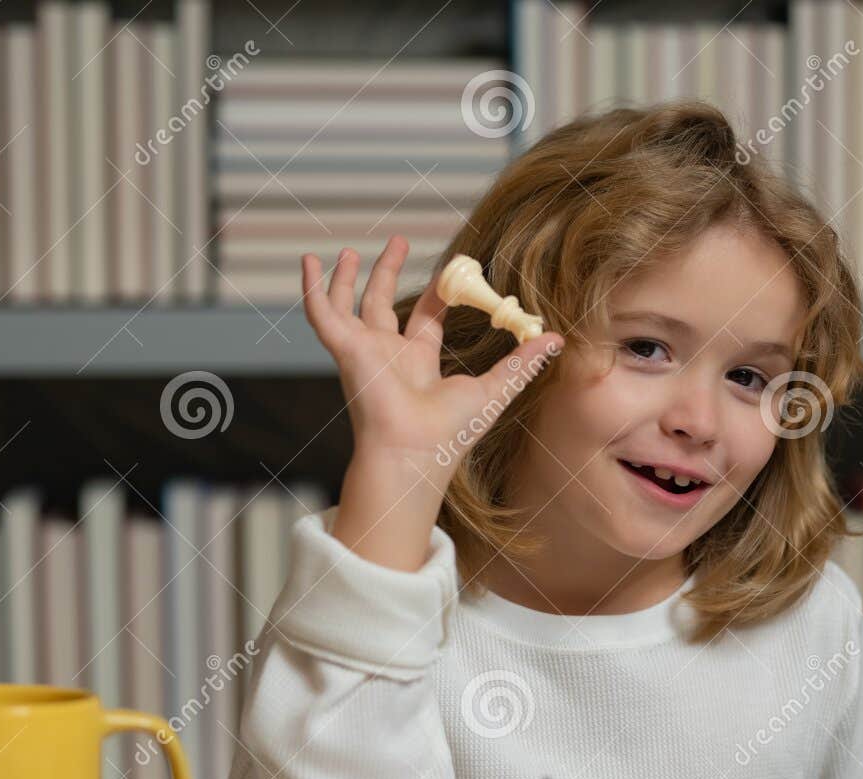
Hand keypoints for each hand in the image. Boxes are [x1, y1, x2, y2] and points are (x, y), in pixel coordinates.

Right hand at [301, 239, 563, 484]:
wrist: (416, 452)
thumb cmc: (451, 432)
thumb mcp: (495, 388)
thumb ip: (523, 362)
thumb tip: (556, 338)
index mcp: (419, 364)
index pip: (426, 319)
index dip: (437, 294)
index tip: (451, 271)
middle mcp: (388, 355)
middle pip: (383, 305)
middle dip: (389, 273)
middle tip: (398, 242)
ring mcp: (363, 352)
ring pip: (349, 306)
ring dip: (348, 278)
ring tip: (350, 250)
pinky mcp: (345, 350)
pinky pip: (321, 314)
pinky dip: (312, 288)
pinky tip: (306, 262)